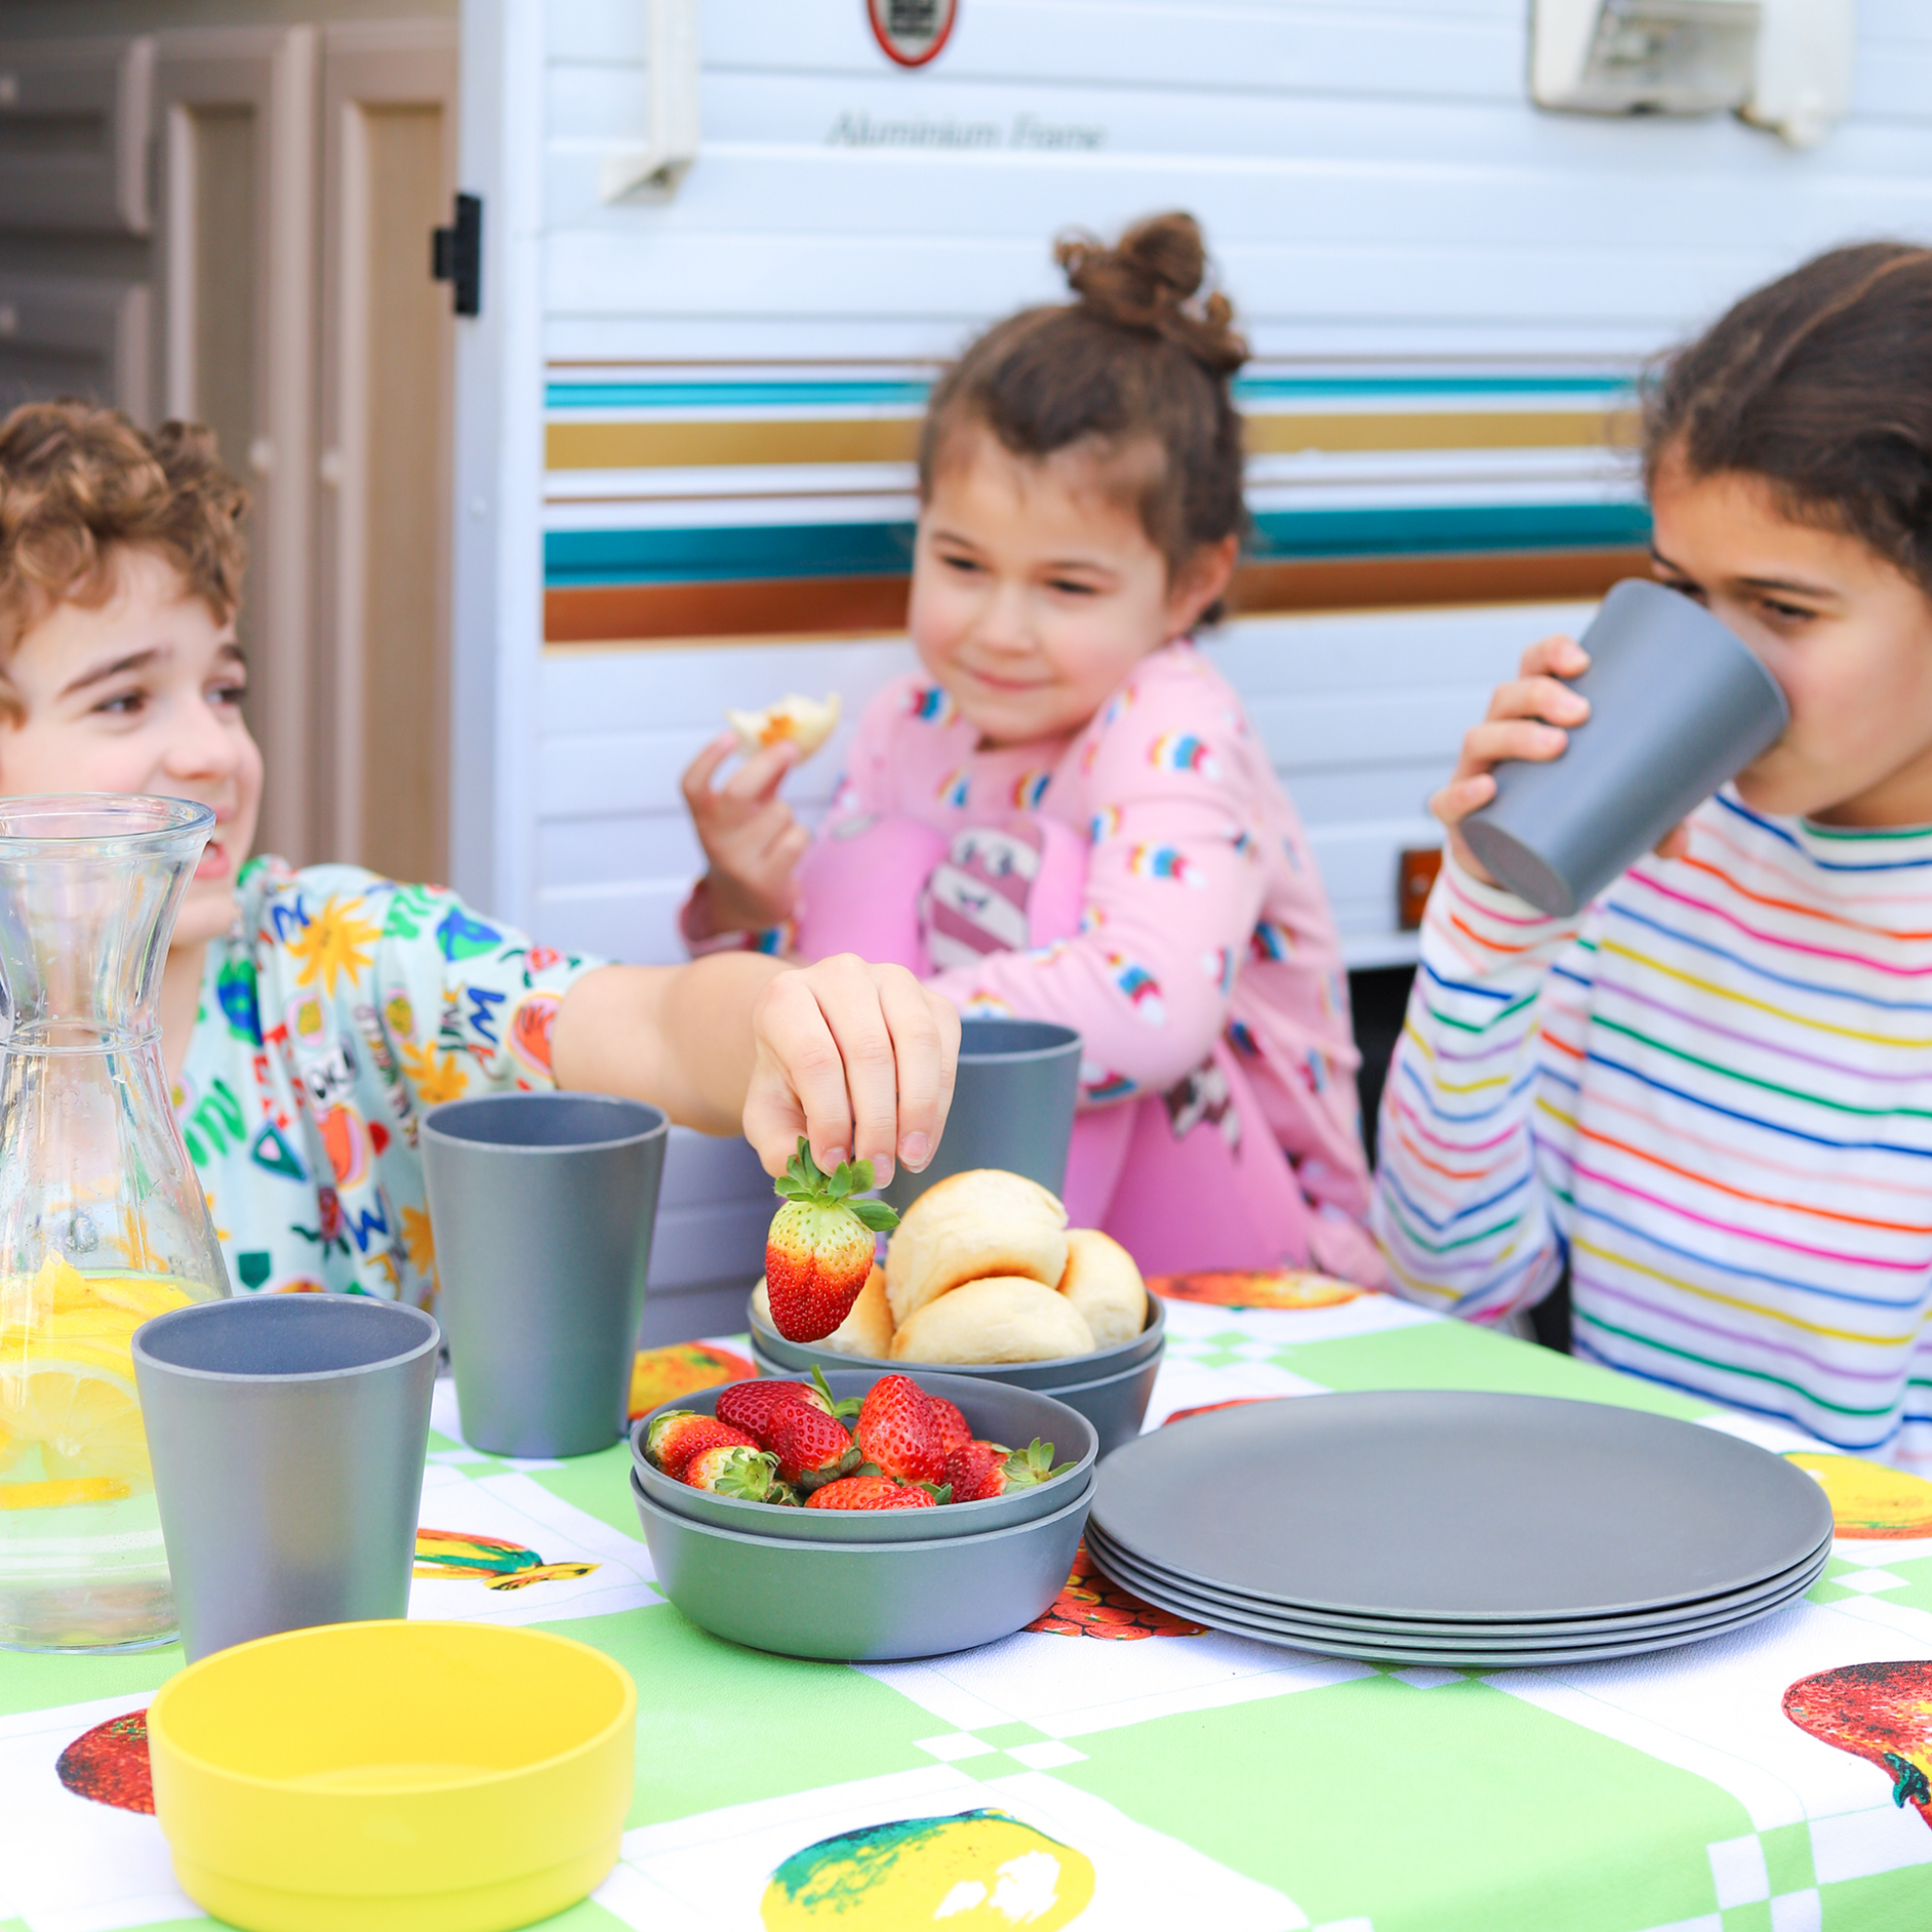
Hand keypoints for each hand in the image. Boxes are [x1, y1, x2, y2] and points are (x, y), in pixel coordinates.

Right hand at [681, 733, 809, 933]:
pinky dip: (800, 836)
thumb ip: (763, 780)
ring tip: (777, 831)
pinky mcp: (765, 881)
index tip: (729, 736)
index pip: (692, 785)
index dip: (707, 758)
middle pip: (738, 791)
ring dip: (788, 814)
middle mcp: (715, 839)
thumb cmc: (747, 846)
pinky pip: (797, 837)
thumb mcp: (744, 813)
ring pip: (780, 812)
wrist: (744, 906)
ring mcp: (738, 862)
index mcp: (703, 818)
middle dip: (768, 763)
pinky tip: (789, 848)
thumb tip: (786, 743)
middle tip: (789, 748)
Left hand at [743, 955, 959, 1185]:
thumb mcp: (768, 1113)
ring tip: (908, 1159)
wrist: (820, 1038)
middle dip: (878, 1123)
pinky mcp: (932, 999)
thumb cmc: (792, 1078)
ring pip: (917, 1042)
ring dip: (918, 1110)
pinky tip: (922, 1139)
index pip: (815, 1056)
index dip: (829, 1117)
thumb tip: (818, 1167)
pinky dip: (939, 1102)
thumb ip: (778, 1144)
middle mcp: (840, 974)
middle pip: (869, 1051)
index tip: (834, 1164)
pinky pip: (946, 1049)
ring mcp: (892, 980)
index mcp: (787, 997)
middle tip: (877, 1171)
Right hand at [1432, 635, 1690, 887]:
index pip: (1533, 666)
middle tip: (1582, 714)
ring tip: (1555, 747)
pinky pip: (1449, 800)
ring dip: (1515, 734)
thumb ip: (1648, 820)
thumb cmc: (1561, 812)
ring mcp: (1473, 772)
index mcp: (1532, 716)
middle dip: (1541, 694)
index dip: (1552, 653)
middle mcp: (1498, 734)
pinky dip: (1464, 793)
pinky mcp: (1458, 816)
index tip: (1585, 660)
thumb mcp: (1608, 806)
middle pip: (1507, 696)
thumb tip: (1679, 842)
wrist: (1507, 865)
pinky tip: (1489, 789)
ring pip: (1479, 737)